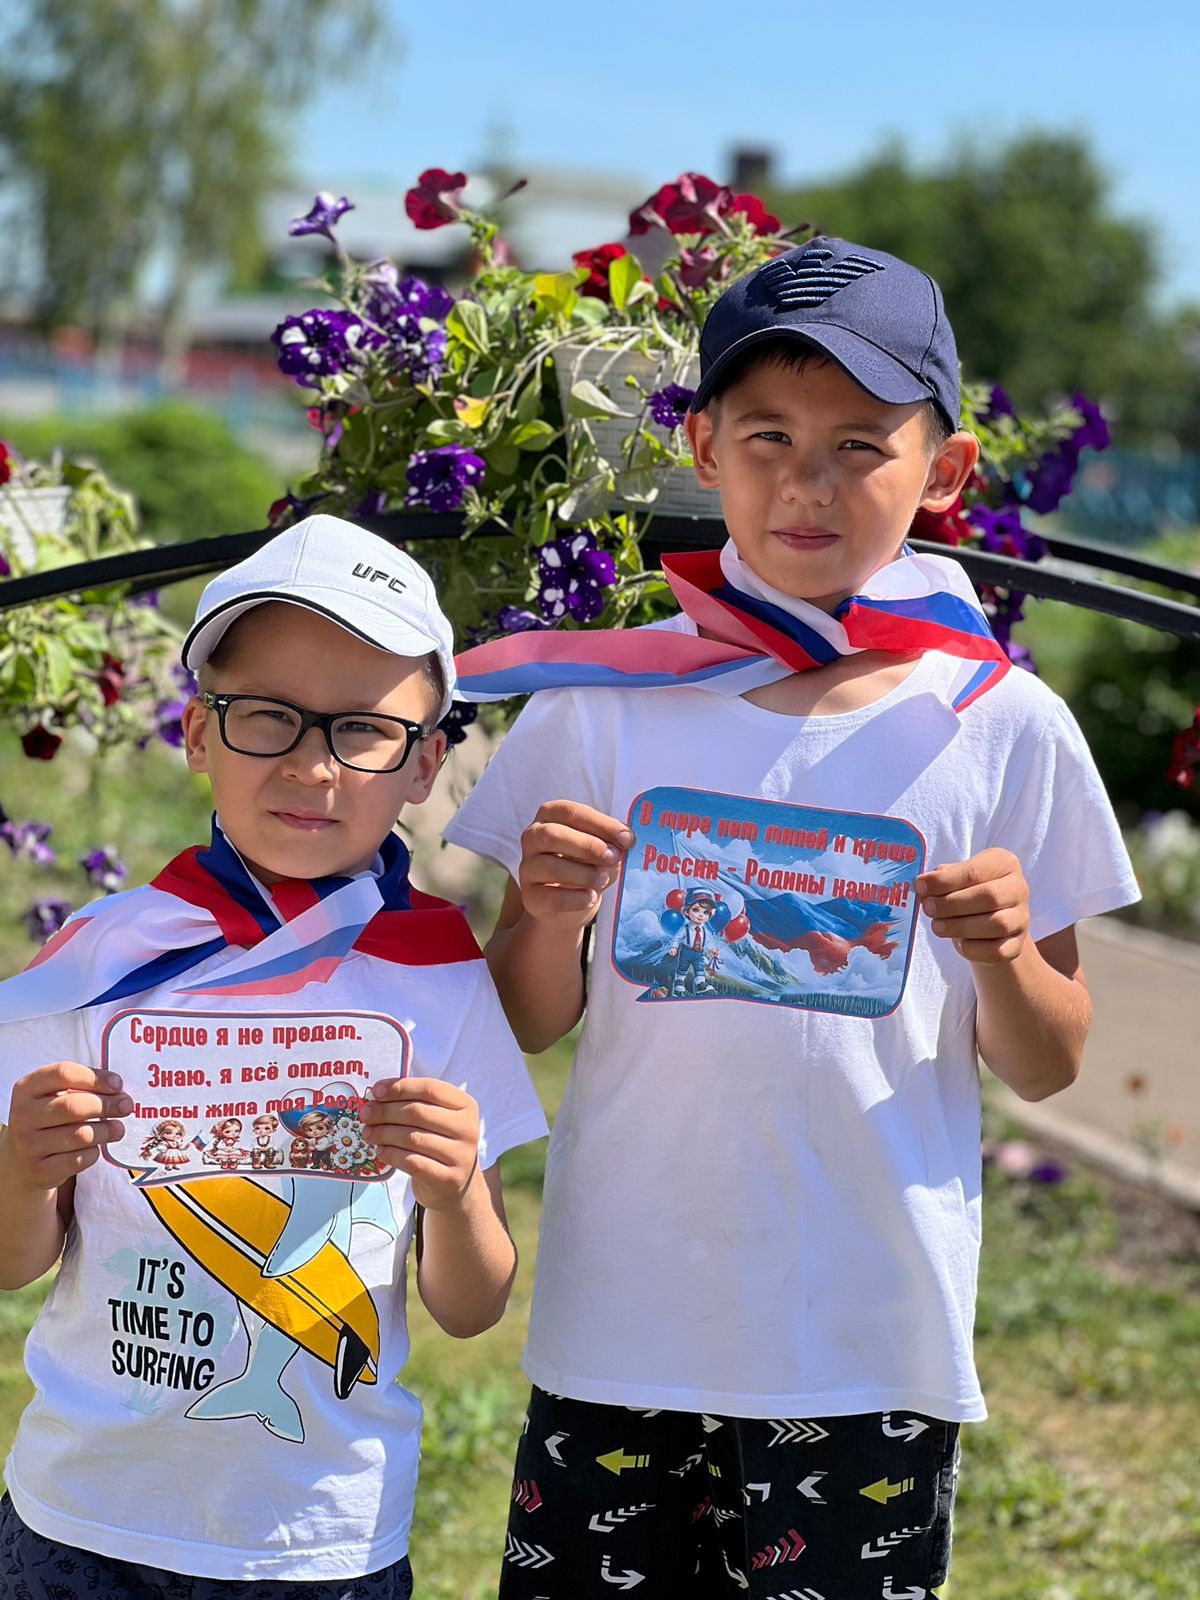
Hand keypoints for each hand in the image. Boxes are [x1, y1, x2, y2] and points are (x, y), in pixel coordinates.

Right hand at [2, 1063, 132, 1192]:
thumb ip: (84, 1088)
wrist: (24, 1158)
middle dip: (107, 1105)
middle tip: (127, 1106)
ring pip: (80, 1135)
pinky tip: (95, 1148)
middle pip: (72, 1106)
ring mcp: (28, 1145)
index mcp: (27, 1088)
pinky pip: (78, 1160)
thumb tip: (119, 1093)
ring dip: (106, 1131)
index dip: (96, 1078)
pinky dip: (94, 1153)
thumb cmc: (51, 1118)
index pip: (64, 1074)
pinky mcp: (39, 1170)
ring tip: (118, 1129)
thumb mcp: (57, 1095)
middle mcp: (22, 1115)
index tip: (118, 1085)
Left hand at [361, 1078, 480, 1210]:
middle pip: (418, 1112)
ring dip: (384, 1134)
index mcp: (465, 1105)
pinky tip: (381, 1151)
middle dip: (386, 1111)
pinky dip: (392, 1155)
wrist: (454, 1184)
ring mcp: (461, 1155)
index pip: (430, 1089)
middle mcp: (468, 1128)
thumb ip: (412, 1103)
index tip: (376, 1091)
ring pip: (413, 1138)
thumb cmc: (438, 1143)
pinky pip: (413, 1162)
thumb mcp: (435, 1118)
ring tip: (368, 1133)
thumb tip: (376, 1097)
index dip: (400, 1087)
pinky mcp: (449, 1178)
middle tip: (366, 1114)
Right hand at [518, 800, 633, 929]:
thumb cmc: (587, 864)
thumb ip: (611, 842)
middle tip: (613, 857)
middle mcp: (533, 837)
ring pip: (550, 866)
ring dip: (583, 873)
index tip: (626, 838)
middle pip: (552, 835)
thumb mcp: (601, 848)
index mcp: (551, 815)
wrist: (570, 902)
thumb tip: (626, 840)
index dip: (601, 824)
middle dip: (587, 846)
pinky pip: (550, 897)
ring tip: (603, 880)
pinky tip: (591, 898)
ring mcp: (528, 867)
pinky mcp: (530, 896)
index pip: (572, 812)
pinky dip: (575, 898)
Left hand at [917, 849, 1029, 963]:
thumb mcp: (956, 878)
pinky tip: (958, 942)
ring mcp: (1022, 919)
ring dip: (959, 926)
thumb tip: (922, 885)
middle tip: (928, 908)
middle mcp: (1019, 888)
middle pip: (988, 897)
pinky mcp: (1017, 946)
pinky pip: (996, 951)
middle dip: (952, 904)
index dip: (945, 880)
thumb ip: (941, 878)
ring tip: (937, 926)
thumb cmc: (967, 893)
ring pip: (996, 924)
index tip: (920, 886)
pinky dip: (973, 949)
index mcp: (1004, 863)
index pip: (975, 871)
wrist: (989, 925)